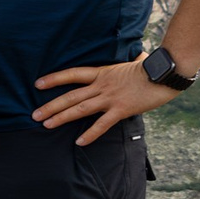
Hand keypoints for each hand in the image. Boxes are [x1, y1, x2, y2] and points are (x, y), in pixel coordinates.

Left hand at [32, 57, 182, 144]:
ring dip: (62, 117)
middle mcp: (102, 85)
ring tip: (46, 125)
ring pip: (80, 109)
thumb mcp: (131, 62)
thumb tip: (135, 56)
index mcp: (102, 72)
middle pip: (70, 95)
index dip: (54, 79)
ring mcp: (110, 97)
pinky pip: (102, 124)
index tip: (37, 84)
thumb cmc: (151, 67)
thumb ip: (124, 64)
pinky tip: (79, 142)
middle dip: (51, 105)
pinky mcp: (121, 109)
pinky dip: (90, 134)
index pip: (72, 74)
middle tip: (34, 115)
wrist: (165, 72)